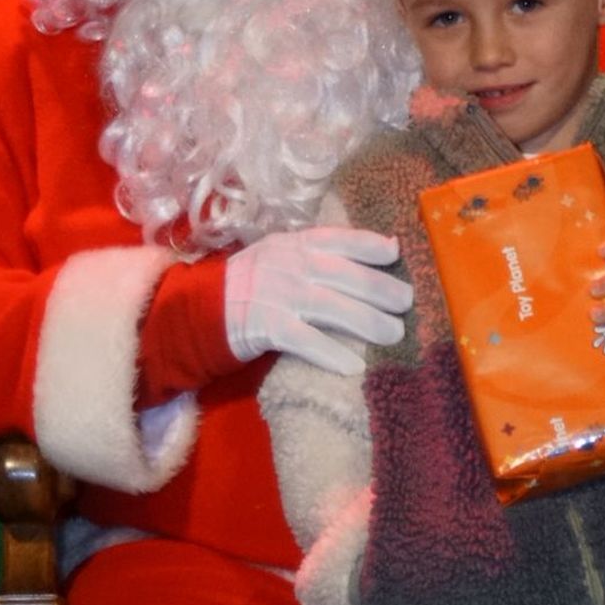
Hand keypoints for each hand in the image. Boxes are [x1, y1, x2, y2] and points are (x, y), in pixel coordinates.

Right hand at [224, 224, 412, 376]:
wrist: (197, 311)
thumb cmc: (249, 286)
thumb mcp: (278, 257)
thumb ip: (316, 253)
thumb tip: (377, 246)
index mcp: (291, 244)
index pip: (337, 239)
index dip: (368, 245)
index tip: (396, 253)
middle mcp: (286, 264)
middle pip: (343, 275)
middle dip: (379, 288)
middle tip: (407, 303)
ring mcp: (275, 294)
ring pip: (331, 307)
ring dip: (367, 322)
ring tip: (394, 334)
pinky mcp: (264, 326)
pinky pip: (304, 340)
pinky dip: (330, 352)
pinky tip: (354, 365)